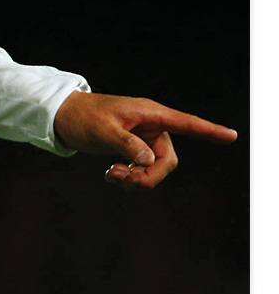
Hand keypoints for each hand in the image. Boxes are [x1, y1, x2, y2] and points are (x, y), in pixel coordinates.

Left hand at [54, 90, 237, 189]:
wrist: (63, 117)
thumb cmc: (83, 117)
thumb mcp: (103, 130)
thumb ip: (127, 144)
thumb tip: (149, 160)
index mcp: (149, 114)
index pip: (186, 123)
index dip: (209, 131)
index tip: (231, 136)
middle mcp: (152, 126)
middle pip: (168, 160)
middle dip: (149, 176)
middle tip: (122, 179)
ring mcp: (144, 138)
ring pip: (156, 168)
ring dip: (137, 179)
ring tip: (112, 175)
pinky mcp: (134, 148)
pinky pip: (143, 169)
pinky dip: (130, 177)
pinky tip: (111, 175)